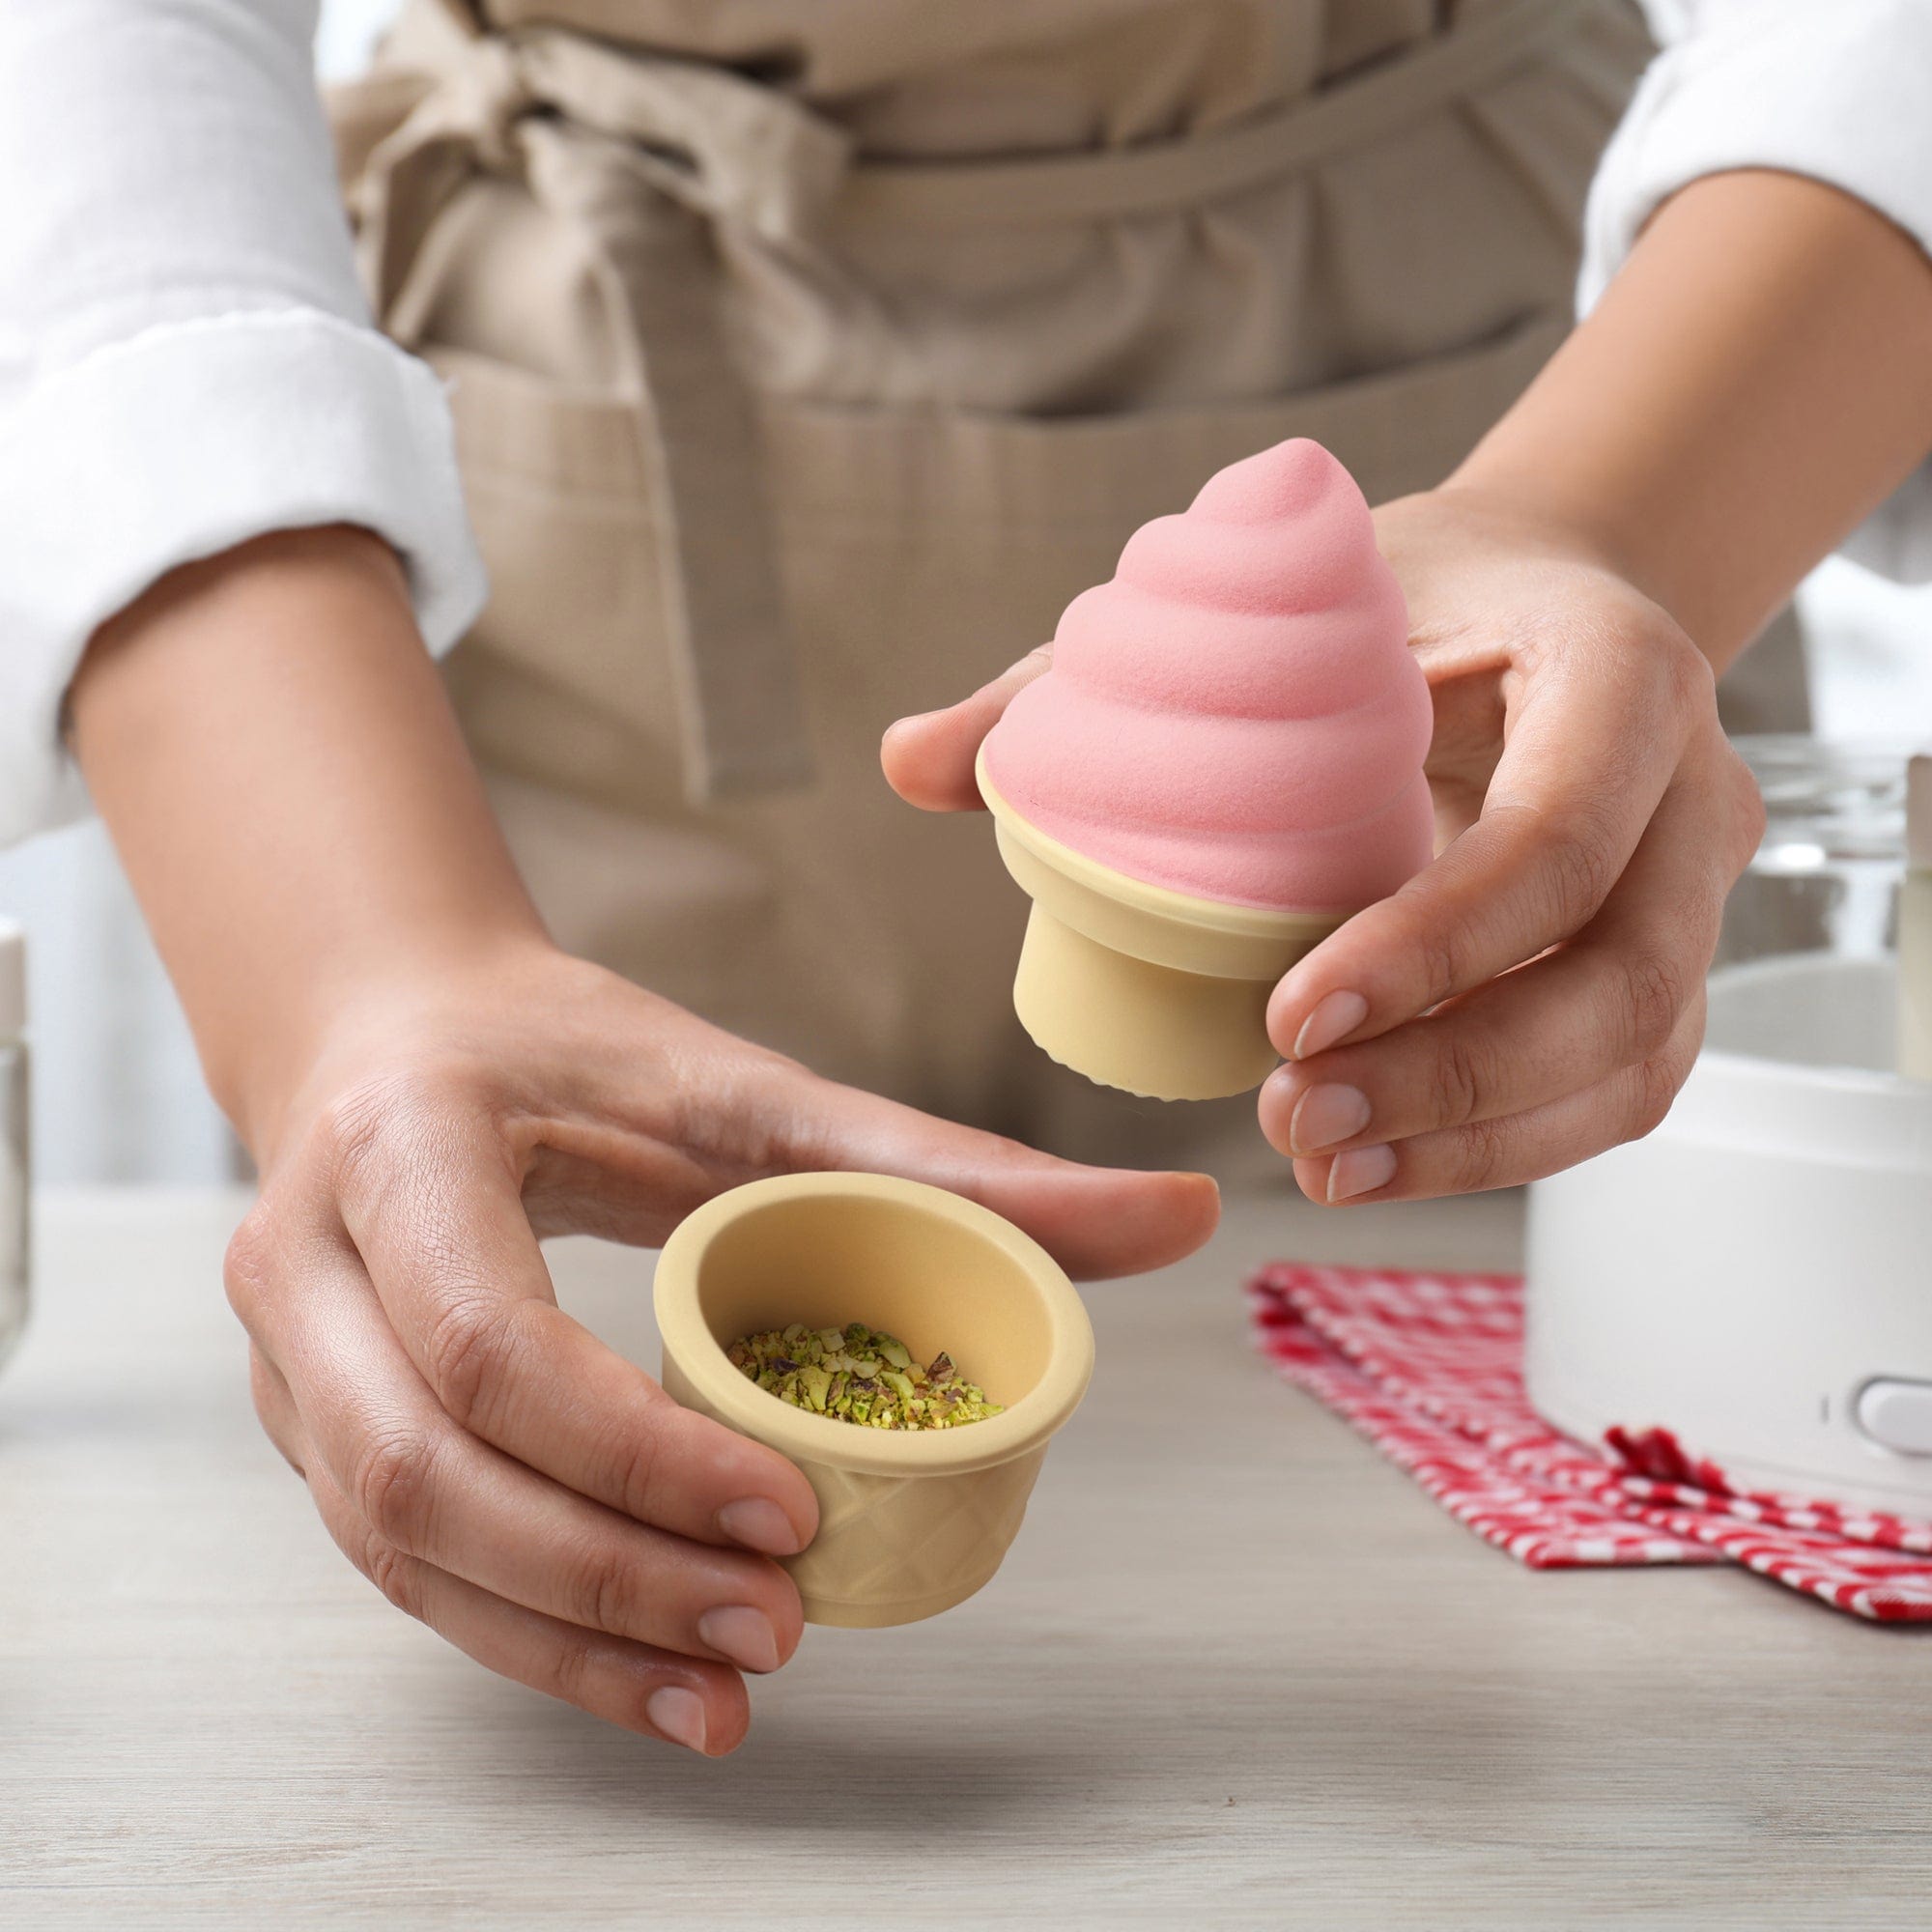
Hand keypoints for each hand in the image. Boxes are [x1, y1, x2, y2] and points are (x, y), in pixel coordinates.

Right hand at [229, 945, 1217, 1754]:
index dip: (633, 1449)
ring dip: (563, 1640)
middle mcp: (306, 1259)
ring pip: (396, 1547)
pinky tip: (648, 1685)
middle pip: (423, 1473)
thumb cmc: (573, 1054)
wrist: (393, 1032)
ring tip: (729, 1694)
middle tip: (775, 1626)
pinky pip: (396, 1567)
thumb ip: (952, 1161)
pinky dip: (524, 1639)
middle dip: (606, 1575)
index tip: (786, 1511)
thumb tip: (1180, 1214)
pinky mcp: (306, 1426)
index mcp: (406, 1144)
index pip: (491, 1335)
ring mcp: (284, 1358)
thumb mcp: (749, 1085)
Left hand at [881, 485, 1763, 1204]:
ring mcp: (1693, 889)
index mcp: (1612, 665)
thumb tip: (908, 761)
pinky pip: (1622, 1087)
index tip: (1285, 1014)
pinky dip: (1507, 1147)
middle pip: (1617, 979)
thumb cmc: (1384, 597)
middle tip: (1289, 1123)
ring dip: (1478, 1138)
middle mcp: (1688, 786)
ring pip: (1634, 1057)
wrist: (1529, 604)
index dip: (1437, 941)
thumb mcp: (1259, 600)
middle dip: (1453, 1076)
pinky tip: (1378, 1165)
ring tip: (1319, 1166)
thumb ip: (1080, 679)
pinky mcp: (1665, 963)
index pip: (1559, 828)